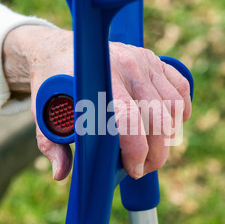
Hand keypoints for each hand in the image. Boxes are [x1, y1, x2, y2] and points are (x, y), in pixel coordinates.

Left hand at [2, 25, 190, 179]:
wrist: (59, 49)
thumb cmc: (53, 85)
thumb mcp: (44, 113)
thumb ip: (52, 145)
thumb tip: (61, 174)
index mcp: (99, 80)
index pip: (129, 120)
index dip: (137, 151)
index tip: (133, 170)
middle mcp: (127, 66)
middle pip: (158, 118)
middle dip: (156, 153)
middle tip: (143, 168)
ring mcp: (144, 60)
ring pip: (173, 106)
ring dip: (169, 136)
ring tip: (153, 151)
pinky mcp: (154, 59)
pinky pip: (181, 87)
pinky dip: (181, 110)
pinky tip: (170, 125)